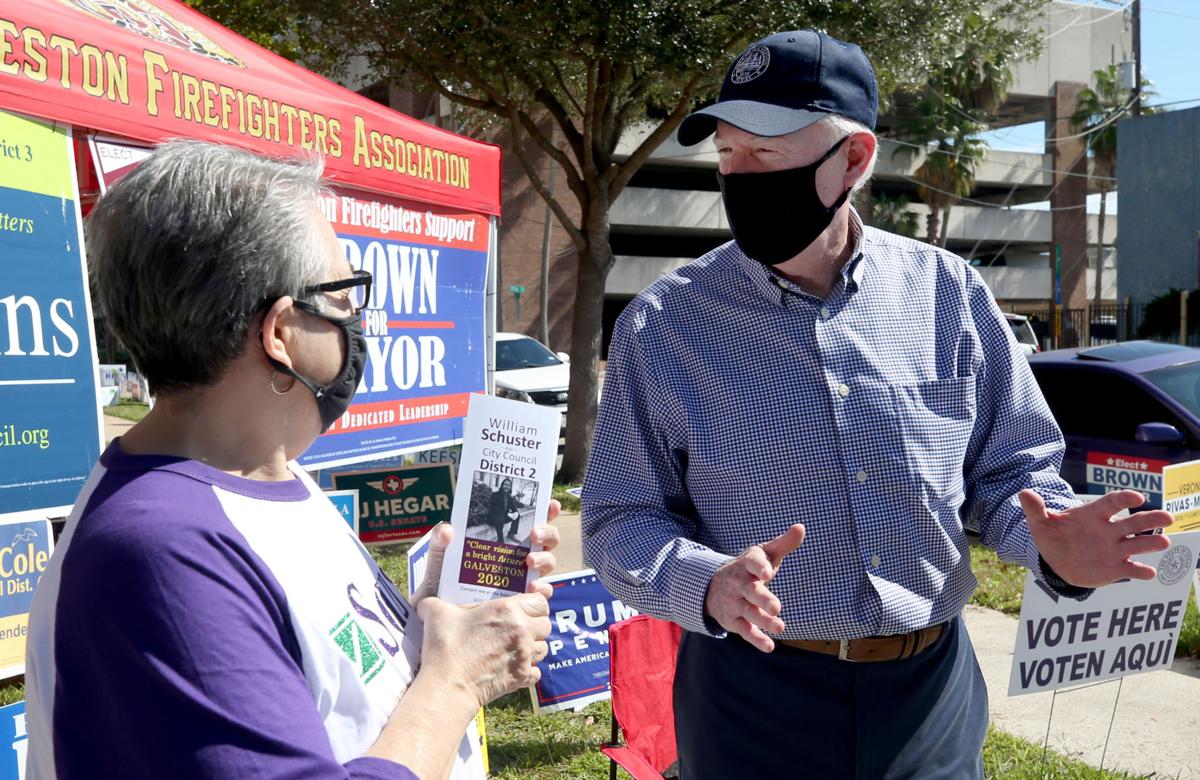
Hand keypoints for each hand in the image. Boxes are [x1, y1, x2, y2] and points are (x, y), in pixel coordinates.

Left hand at [412, 499, 561, 604]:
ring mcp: (521, 580)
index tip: (551, 504)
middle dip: (547, 534)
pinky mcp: (522, 602)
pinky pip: (541, 593)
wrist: (438, 621)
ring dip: (544, 559)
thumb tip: (447, 529)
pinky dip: (541, 587)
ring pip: (547, 564)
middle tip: (534, 535)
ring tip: (529, 561)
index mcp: (501, 543)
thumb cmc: (440, 587)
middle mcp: (517, 559)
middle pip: (546, 541)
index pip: (528, 522)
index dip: (545, 511)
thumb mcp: (438, 562)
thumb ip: (439, 544)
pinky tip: (531, 587)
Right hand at [417, 592, 551, 706]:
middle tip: (519, 628)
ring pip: (544, 648)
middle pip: (546, 624)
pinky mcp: (521, 677)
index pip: (540, 601)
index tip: (524, 607)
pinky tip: (514, 668)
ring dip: (533, 647)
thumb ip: (433, 604)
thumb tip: (423, 603)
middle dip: (536, 625)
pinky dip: (528, 671)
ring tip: (517, 648)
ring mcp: (524, 656)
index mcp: (507, 610)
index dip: (535, 603)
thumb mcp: (436, 614)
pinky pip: (536, 672)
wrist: (448, 684)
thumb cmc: (445, 647)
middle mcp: (522, 631)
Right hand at [704, 524, 804, 652]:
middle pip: (751, 591)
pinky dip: (756, 639)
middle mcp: (739, 584)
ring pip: (749, 612)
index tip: (768, 572)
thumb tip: (801, 527)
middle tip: (776, 607)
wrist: (711, 586)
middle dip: (763, 598)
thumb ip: (783, 543)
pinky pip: (744, 631)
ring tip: (780, 627)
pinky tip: (769, 646)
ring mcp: (735, 603)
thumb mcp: (763, 554)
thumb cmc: (748, 569)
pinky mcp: (734, 621)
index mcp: (747, 564)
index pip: (752, 563)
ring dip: (763, 620)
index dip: (759, 567)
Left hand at [1021, 489, 1172, 587]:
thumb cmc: (1053, 535)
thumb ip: (1035, 509)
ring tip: (1164, 542)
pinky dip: (1141, 571)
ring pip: (1138, 544)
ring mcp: (1115, 549)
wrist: (1056, 560)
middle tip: (1168, 517)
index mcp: (1093, 514)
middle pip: (1134, 522)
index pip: (1111, 503)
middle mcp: (1110, 530)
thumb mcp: (1041, 522)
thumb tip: (1024, 492)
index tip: (1137, 497)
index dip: (1124, 499)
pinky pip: (1132, 569)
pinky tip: (1148, 573)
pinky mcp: (1117, 568)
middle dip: (1151, 519)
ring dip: (1152, 543)